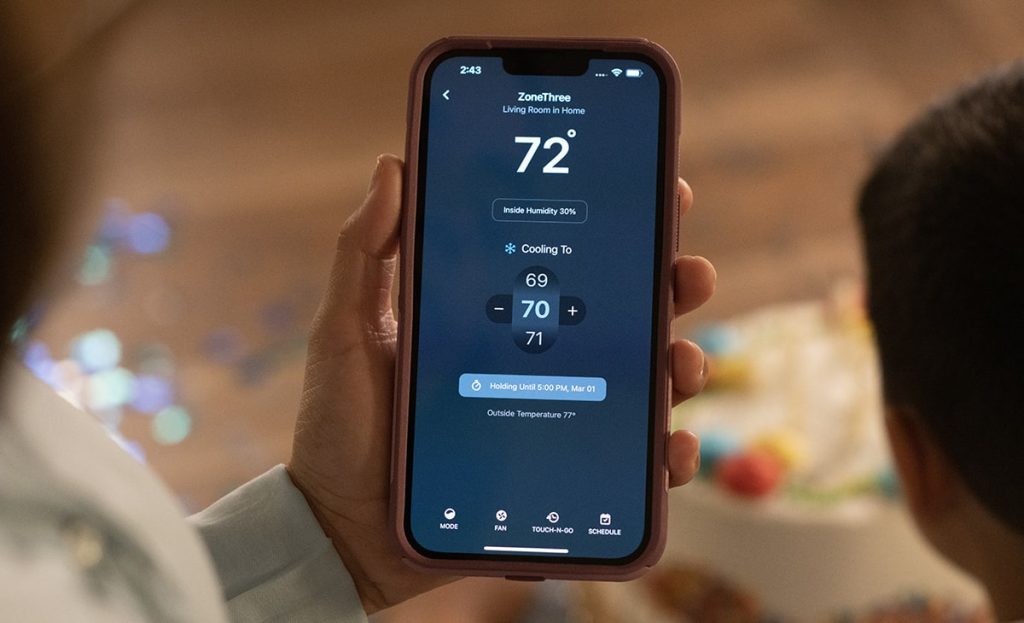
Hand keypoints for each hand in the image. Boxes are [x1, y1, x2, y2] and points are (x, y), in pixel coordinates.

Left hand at [287, 154, 714, 613]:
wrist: (343, 529)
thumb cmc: (341, 428)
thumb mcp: (347, 333)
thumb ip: (363, 254)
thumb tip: (392, 168)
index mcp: (493, 318)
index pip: (566, 261)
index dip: (618, 228)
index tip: (660, 194)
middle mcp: (534, 361)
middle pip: (621, 314)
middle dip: (670, 287)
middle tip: (689, 274)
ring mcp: (553, 416)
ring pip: (641, 382)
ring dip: (680, 365)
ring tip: (681, 365)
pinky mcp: (561, 473)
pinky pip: (630, 464)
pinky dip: (665, 457)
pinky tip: (671, 449)